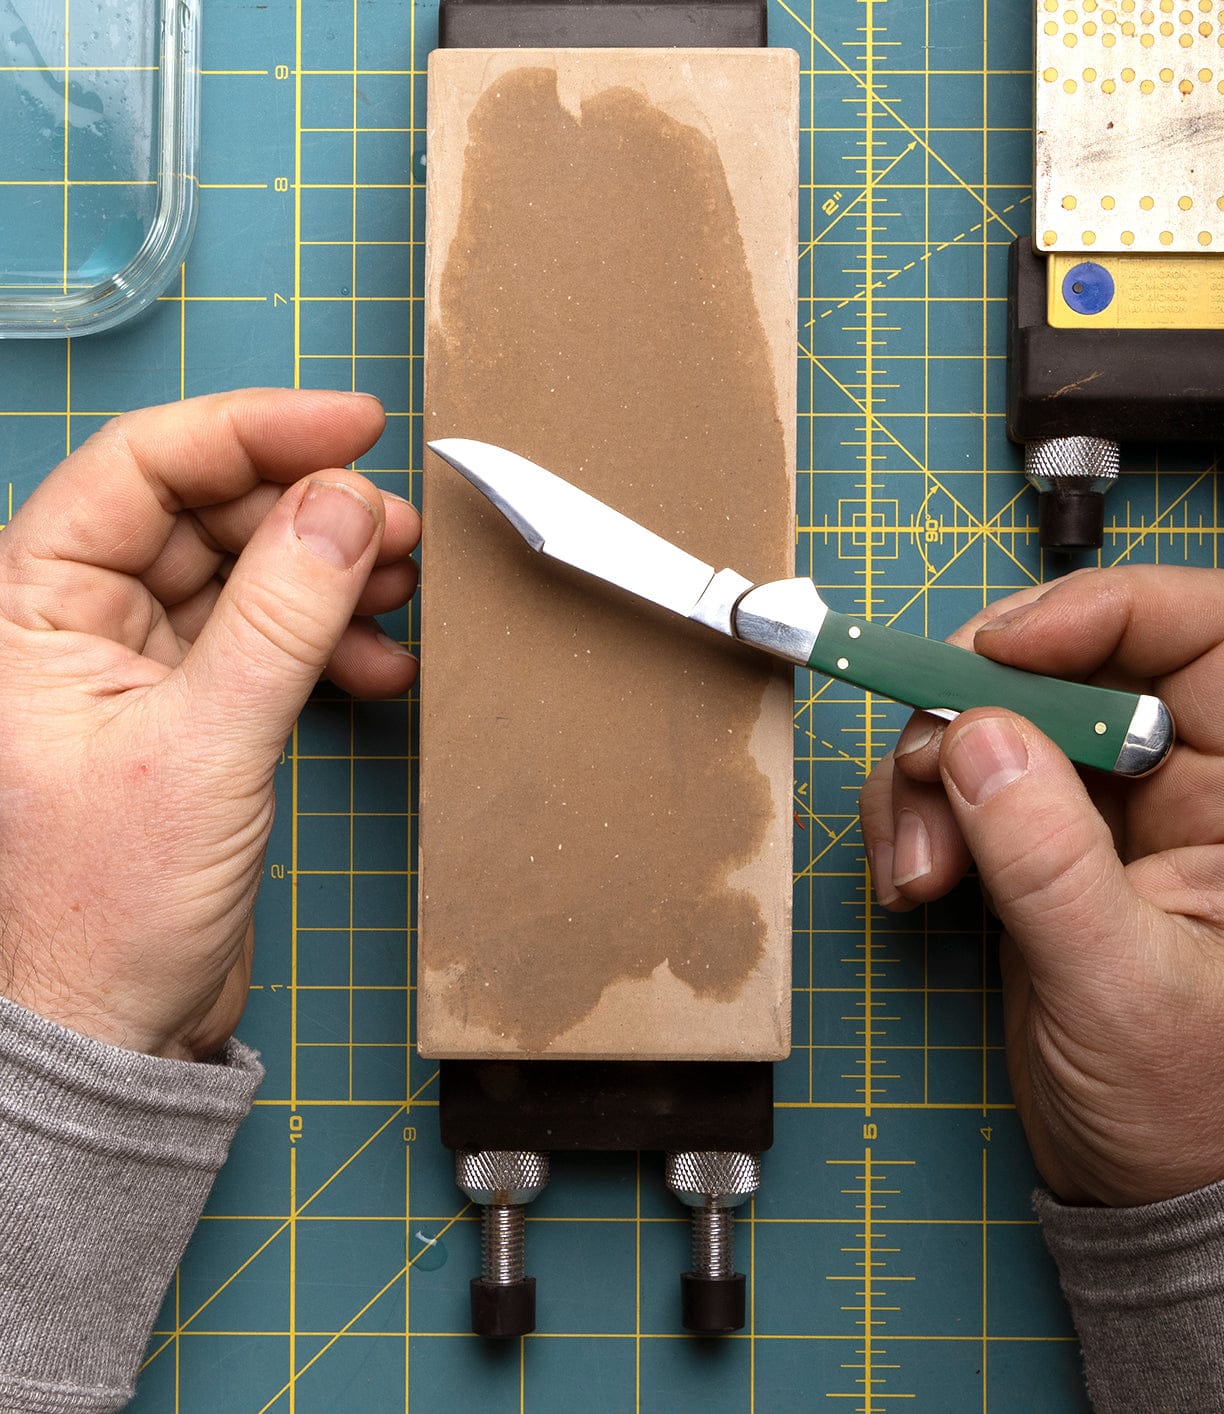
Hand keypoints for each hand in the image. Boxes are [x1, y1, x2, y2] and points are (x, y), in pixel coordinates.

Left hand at [0, 389, 419, 1061]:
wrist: (108, 1030)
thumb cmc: (104, 912)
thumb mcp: (203, 748)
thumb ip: (279, 617)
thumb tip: (342, 506)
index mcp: (31, 606)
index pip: (143, 467)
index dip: (253, 431)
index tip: (350, 427)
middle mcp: (76, 621)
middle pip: (204, 513)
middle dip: (308, 514)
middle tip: (398, 531)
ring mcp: (137, 667)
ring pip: (244, 574)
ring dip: (329, 576)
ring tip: (401, 592)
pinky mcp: (190, 714)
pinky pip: (267, 641)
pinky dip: (327, 642)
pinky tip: (377, 665)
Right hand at [859, 567, 1223, 1205]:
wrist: (1142, 1192)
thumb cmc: (1190, 1111)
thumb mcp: (1124, 987)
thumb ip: (1051, 861)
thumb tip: (979, 738)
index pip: (1199, 636)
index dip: (1101, 615)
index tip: (999, 651)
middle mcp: (1183, 783)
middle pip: (1069, 667)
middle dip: (979, 706)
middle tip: (927, 767)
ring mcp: (1102, 812)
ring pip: (997, 720)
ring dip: (929, 775)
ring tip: (916, 868)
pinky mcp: (1035, 845)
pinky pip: (958, 782)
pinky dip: (914, 814)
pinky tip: (910, 878)